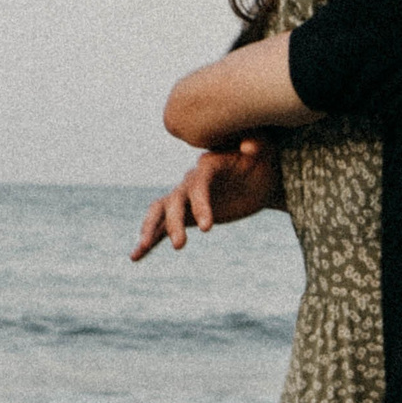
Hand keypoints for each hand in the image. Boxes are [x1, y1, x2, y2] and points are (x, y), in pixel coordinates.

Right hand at [130, 141, 282, 259]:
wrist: (257, 176)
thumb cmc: (262, 161)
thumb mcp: (265, 150)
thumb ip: (257, 145)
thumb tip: (249, 148)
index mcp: (208, 166)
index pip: (198, 184)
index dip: (200, 204)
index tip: (208, 228)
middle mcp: (190, 181)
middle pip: (175, 200)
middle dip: (175, 222)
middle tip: (180, 245)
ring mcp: (184, 198)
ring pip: (161, 212)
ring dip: (151, 228)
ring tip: (142, 247)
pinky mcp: (184, 215)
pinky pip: (162, 228)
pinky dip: (149, 242)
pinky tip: (135, 257)